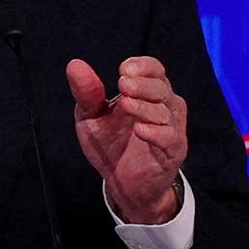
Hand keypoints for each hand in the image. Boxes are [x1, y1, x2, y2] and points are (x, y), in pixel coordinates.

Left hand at [67, 56, 187, 224]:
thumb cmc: (111, 145)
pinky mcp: (173, 151)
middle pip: (161, 87)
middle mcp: (166, 106)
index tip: (123, 70)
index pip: (155, 69)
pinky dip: (155, 132)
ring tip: (126, 105)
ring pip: (165, 111)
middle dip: (142, 84)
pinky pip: (169, 137)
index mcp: (149, 92)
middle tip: (122, 85)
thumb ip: (86, 93)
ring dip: (145, 106)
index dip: (143, 66)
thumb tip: (74, 64)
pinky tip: (139, 130)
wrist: (122, 185)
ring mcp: (172, 128)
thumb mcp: (91, 118)